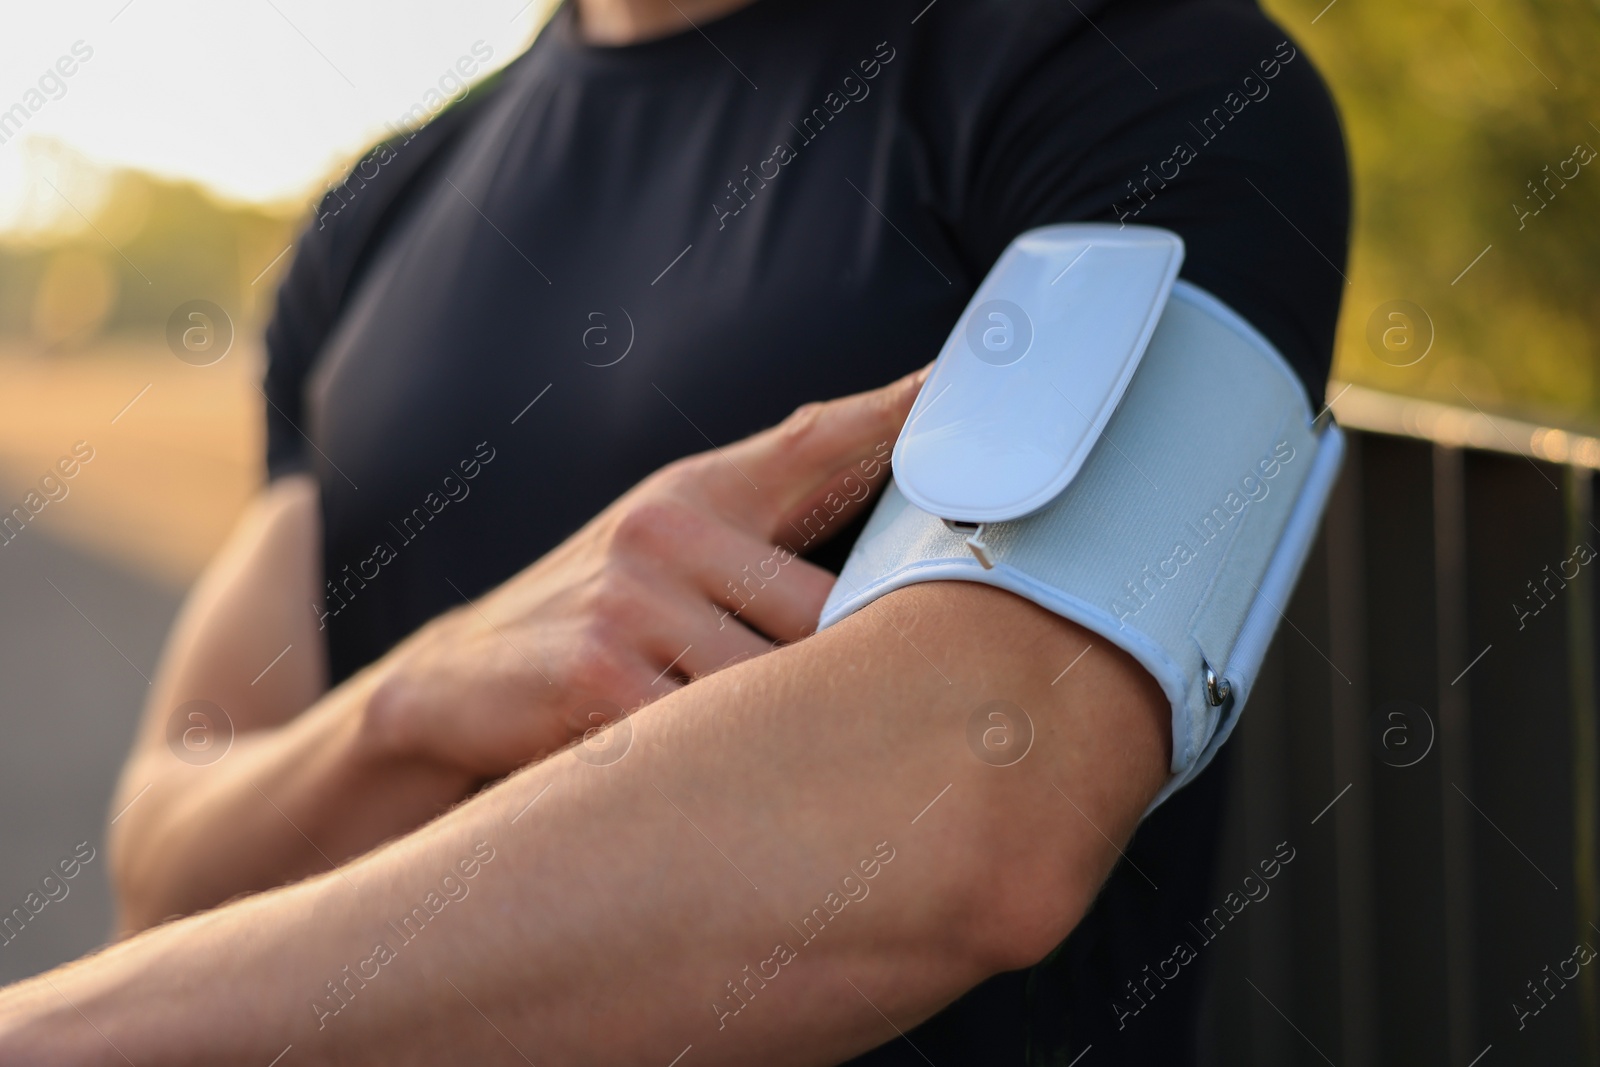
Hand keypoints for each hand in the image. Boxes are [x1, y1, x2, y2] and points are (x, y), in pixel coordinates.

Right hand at [363, 367, 928, 777]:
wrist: (450, 686)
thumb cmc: (594, 616)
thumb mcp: (672, 546)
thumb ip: (772, 524)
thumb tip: (907, 516)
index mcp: (696, 490)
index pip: (815, 442)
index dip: (900, 412)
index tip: (977, 380)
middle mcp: (664, 528)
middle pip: (829, 605)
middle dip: (880, 662)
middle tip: (953, 698)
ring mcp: (629, 599)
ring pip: (783, 681)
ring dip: (816, 734)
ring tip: (849, 769)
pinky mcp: (597, 678)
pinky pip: (715, 738)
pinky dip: (744, 773)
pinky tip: (754, 799)